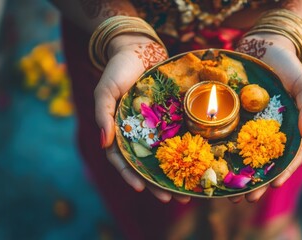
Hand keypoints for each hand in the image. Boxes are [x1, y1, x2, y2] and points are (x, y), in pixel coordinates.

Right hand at [94, 34, 190, 203]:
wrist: (140, 49)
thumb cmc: (118, 70)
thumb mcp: (105, 90)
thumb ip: (102, 114)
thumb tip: (103, 142)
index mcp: (120, 132)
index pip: (124, 160)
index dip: (131, 175)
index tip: (142, 188)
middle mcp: (140, 133)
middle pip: (149, 164)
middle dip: (160, 183)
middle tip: (175, 198)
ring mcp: (157, 126)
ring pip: (167, 155)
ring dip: (177, 173)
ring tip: (190, 189)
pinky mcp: (172, 117)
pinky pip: (180, 136)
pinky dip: (187, 151)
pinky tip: (199, 162)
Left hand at [231, 34, 301, 202]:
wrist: (266, 49)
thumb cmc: (289, 67)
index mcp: (291, 129)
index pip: (290, 157)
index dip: (283, 173)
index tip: (273, 186)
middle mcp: (272, 132)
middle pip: (266, 163)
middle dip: (257, 183)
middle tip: (244, 198)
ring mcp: (255, 127)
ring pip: (248, 157)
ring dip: (240, 176)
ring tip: (228, 193)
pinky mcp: (239, 120)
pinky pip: (233, 139)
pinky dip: (227, 155)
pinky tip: (216, 166)